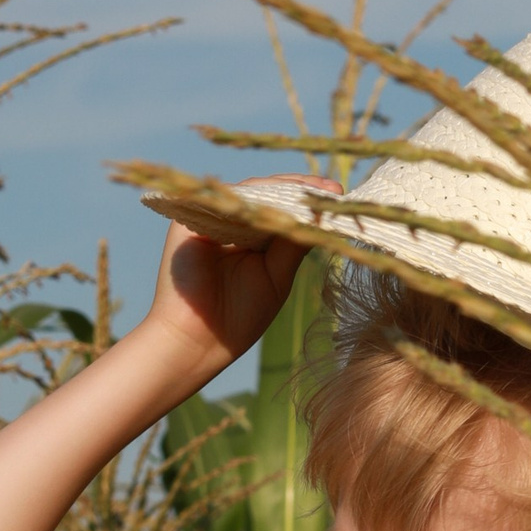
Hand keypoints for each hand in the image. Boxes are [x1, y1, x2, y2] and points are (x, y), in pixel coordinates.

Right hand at [139, 191, 328, 384]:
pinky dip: (257, 197)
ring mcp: (211, 219)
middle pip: (269, 196)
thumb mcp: (276, 276)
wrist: (197, 340)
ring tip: (316, 194)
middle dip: (302, 191)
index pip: (282, 211)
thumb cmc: (238, 317)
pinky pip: (230, 198)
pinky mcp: (191, 217)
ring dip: (285, 191)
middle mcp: (231, 225)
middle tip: (332, 191)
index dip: (309, 202)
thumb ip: (294, 245)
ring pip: (252, 192)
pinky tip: (285, 201)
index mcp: (250, 240)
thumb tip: (323, 217)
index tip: (339, 195)